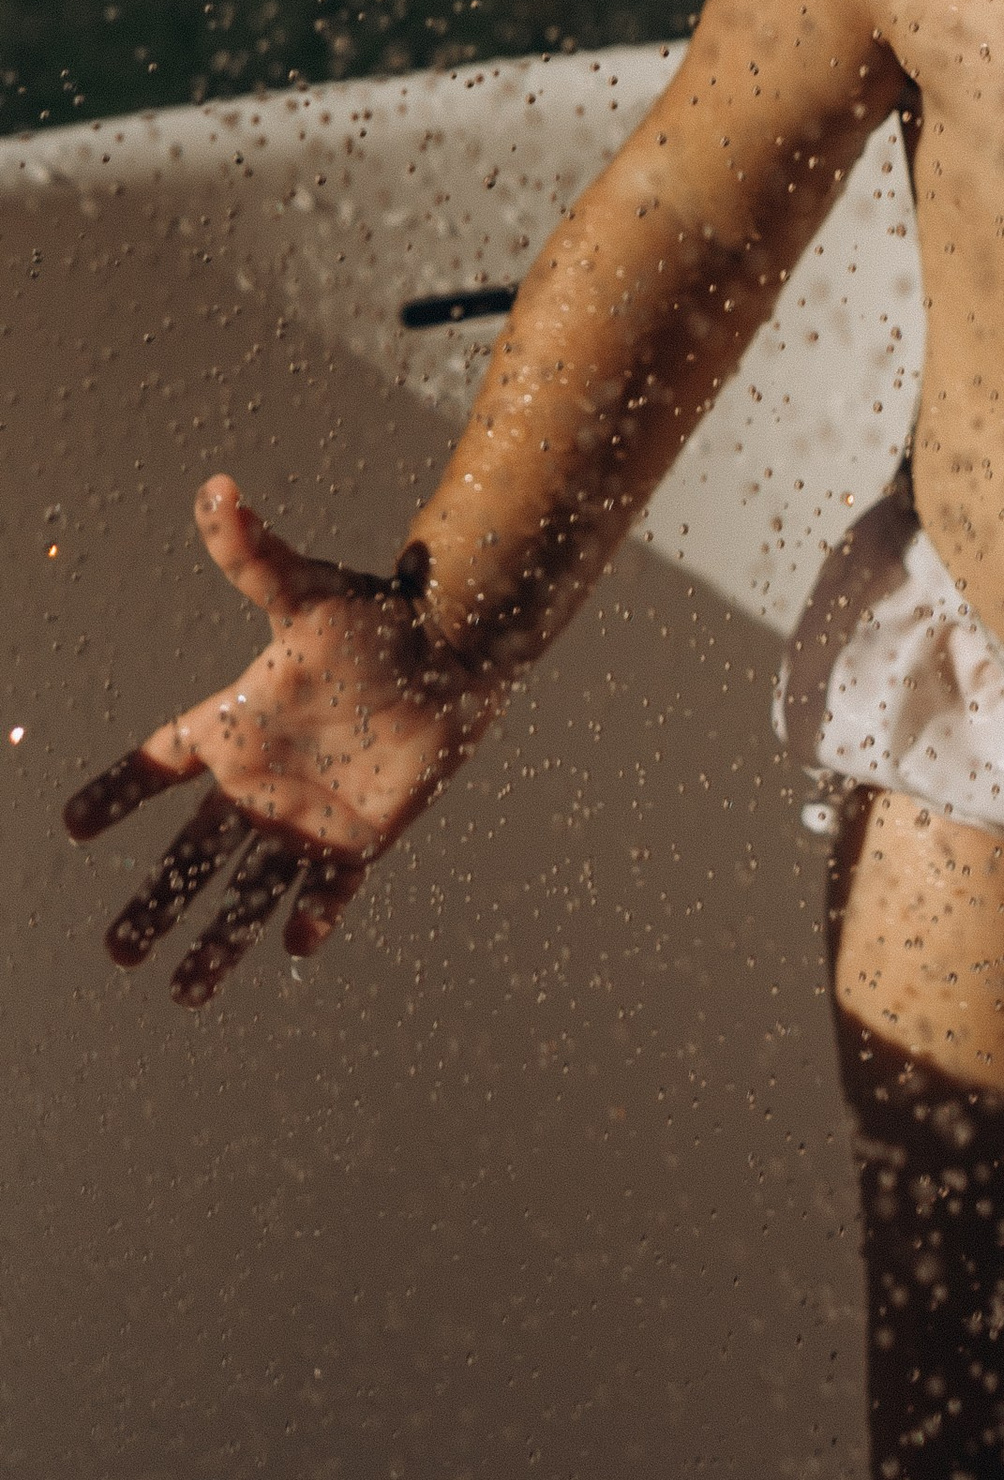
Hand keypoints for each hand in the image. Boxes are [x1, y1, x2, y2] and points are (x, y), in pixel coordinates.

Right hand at [61, 475, 505, 1003]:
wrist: (455, 645)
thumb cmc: (378, 614)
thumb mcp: (306, 589)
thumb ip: (254, 553)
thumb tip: (217, 488)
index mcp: (236, 723)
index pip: (158, 763)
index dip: (116, 792)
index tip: (72, 824)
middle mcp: (262, 780)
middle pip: (190, 855)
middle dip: (152, 902)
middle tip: (116, 952)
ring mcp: (308, 815)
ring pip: (247, 891)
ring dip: (215, 940)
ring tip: (184, 991)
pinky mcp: (361, 838)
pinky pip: (329, 893)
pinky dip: (313, 923)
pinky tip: (291, 952)